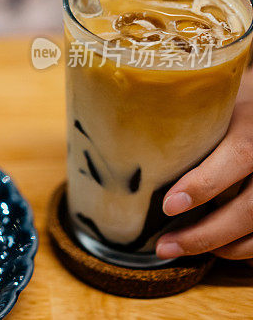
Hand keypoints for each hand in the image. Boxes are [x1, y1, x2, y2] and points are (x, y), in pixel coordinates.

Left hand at [156, 75, 252, 262]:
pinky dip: (236, 249)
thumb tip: (119, 142)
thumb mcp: (208, 111)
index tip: (168, 205)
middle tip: (164, 246)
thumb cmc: (221, 113)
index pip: (239, 155)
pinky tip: (209, 248)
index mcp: (251, 128)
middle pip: (250, 208)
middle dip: (205, 234)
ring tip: (176, 249)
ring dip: (217, 247)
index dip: (204, 185)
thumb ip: (182, 127)